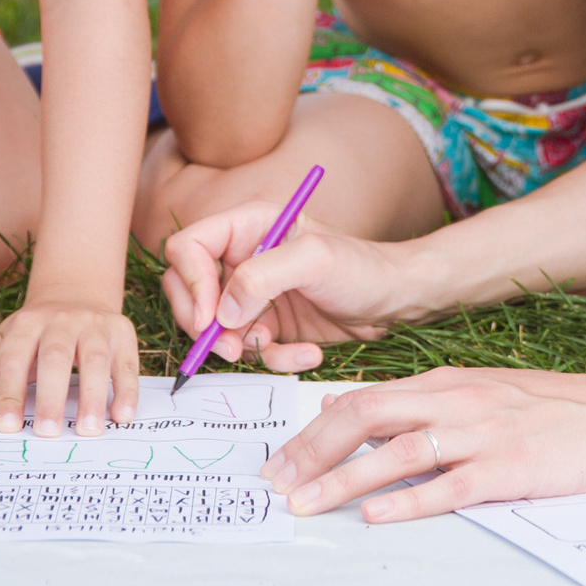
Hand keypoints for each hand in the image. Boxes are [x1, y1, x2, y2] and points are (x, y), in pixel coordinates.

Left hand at [0, 296, 140, 436]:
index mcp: (29, 323)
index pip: (15, 358)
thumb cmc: (38, 333)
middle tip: (47, 432)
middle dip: (51, 396)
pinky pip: (127, 363)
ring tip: (89, 430)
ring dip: (93, 397)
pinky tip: (121, 416)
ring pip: (95, 359)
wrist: (77, 294)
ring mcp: (95, 324)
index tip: (8, 426)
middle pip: (56, 357)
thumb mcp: (12, 340)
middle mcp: (63, 319)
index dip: (10, 392)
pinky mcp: (122, 332)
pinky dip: (126, 391)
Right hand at [162, 204, 429, 373]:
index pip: (188, 247)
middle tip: (229, 348)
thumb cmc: (363, 268)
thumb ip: (264, 276)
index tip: (209, 317)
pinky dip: (275, 359)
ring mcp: (252, 294)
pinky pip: (250, 349)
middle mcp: (242, 258)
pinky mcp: (268, 326)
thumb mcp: (316, 261)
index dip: (190, 282)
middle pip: (188, 291)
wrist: (397, 303)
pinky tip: (308, 354)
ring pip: (215, 329)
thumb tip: (223, 310)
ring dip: (243, 347)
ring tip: (276, 348)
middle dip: (204, 324)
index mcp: (247, 226)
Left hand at [262, 365, 585, 521]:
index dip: (314, 430)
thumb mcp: (483, 391)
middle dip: (312, 451)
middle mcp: (457, 401)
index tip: (281, 459)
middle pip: (366, 416)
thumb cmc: (554, 410)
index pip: (363, 399)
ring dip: (343, 479)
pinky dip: (407, 502)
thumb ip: (424, 401)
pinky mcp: (510, 470)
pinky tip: (376, 514)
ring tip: (306, 504)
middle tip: (277, 483)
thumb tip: (358, 411)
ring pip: (396, 452)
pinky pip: (448, 486)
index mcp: (447, 381)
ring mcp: (482, 434)